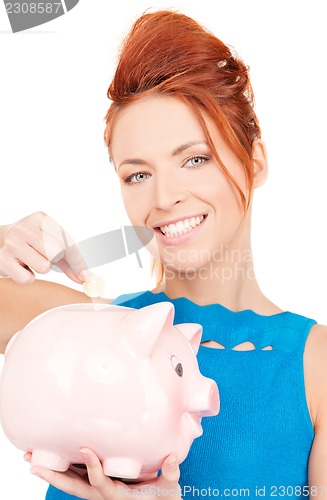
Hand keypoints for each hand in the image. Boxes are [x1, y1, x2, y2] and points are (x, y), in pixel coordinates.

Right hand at [0, 212, 87, 284]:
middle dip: (54, 261)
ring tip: (29, 260)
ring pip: (44, 267)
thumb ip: (69, 261)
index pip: (67, 242)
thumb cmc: (30, 244)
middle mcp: (25, 227)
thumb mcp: (50, 245)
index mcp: (41, 218)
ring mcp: (12, 243)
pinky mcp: (3, 260)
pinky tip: (19, 267)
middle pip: (57, 253)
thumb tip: (86, 278)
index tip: (85, 275)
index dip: (77, 261)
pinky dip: (26, 278)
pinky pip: (28, 279)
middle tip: (44, 257)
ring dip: (40, 269)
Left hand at [24, 449, 181, 499]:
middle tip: (32, 463)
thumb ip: (171, 473)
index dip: (92, 466)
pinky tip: (55, 457)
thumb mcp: (170, 490)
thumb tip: (171, 458)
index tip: (84, 448)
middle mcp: (104, 495)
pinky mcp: (100, 486)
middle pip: (74, 487)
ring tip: (32, 458)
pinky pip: (78, 477)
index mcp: (118, 496)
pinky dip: (64, 469)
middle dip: (53, 475)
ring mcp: (100, 491)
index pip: (100, 482)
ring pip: (72, 482)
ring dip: (52, 471)